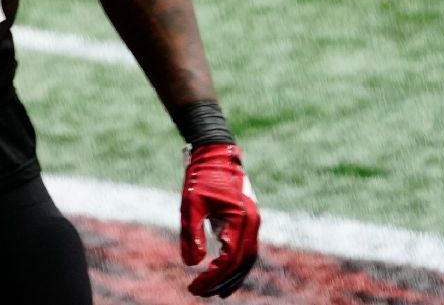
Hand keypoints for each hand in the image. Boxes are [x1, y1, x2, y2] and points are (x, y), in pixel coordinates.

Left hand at [180, 144, 259, 296]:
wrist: (215, 152)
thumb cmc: (200, 176)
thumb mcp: (191, 204)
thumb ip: (193, 234)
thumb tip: (193, 264)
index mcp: (240, 219)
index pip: (228, 259)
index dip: (212, 277)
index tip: (194, 287)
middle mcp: (252, 223)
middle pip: (242, 264)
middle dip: (223, 282)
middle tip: (201, 293)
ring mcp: (253, 222)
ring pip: (247, 258)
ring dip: (233, 277)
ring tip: (216, 292)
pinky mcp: (248, 220)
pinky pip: (246, 248)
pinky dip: (237, 264)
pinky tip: (224, 273)